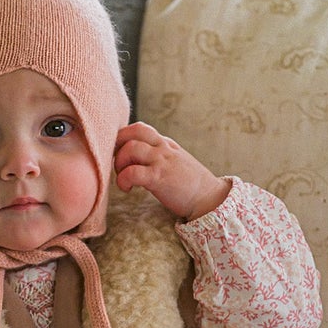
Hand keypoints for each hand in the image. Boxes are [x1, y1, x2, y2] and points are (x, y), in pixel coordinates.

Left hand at [114, 121, 230, 221]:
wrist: (210, 199)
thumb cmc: (191, 185)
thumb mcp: (176, 161)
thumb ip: (160, 155)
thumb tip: (138, 157)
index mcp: (166, 143)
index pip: (140, 128)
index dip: (124, 139)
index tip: (121, 155)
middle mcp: (163, 148)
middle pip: (133, 131)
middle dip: (118, 145)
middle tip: (118, 164)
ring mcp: (162, 161)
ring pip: (130, 148)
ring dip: (119, 163)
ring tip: (122, 177)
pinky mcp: (159, 178)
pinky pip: (132, 172)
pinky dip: (123, 179)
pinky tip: (127, 189)